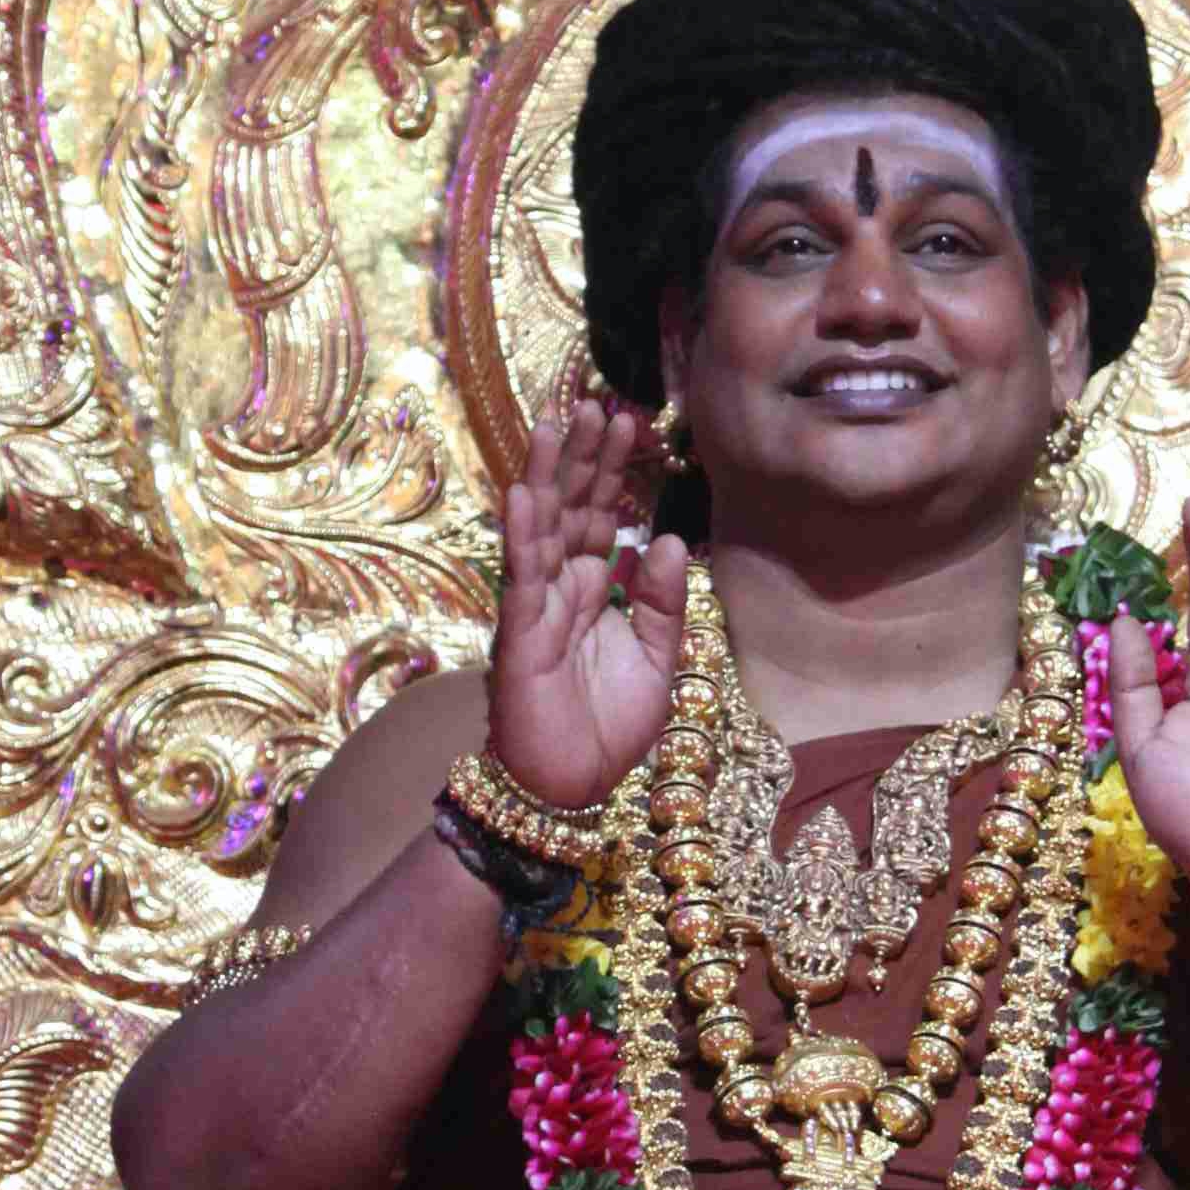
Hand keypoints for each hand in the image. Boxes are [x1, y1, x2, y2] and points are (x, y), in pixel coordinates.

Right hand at [488, 392, 688, 813]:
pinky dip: (522, 534)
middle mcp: (563, 587)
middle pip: (572, 506)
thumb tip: (668, 539)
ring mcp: (537, 606)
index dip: (614, 470)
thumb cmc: (610, 729)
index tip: (631, 420)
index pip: (603, 515)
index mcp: (595, 590)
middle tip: (598, 400)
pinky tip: (524, 491)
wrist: (574, 788)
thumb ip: (664, 602)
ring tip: (557, 421)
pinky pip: (521, 575)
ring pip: (541, 526)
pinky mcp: (520, 633)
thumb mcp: (658, 661)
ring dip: (548, 475)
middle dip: (583, 455)